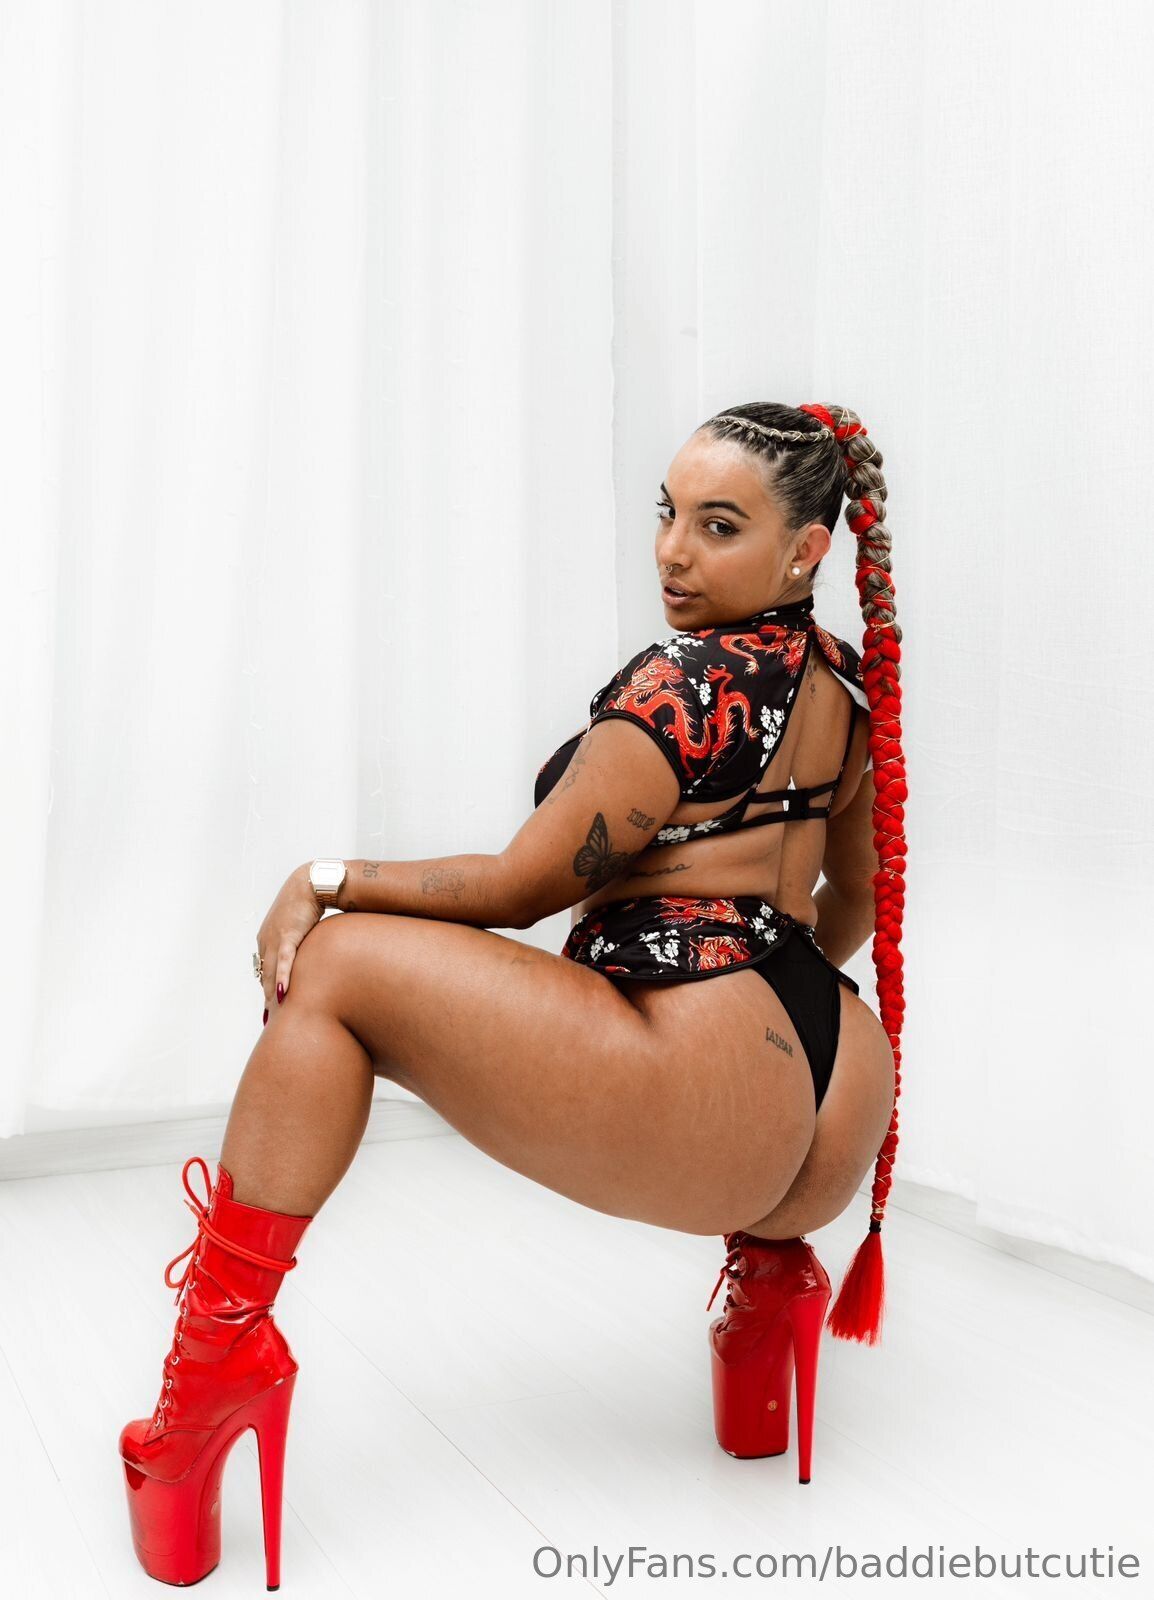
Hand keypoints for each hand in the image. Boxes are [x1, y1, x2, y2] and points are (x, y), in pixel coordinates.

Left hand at [256, 864, 323, 1012]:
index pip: (266, 969)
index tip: (271, 1006)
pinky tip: (282, 994)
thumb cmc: (308, 902)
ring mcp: (275, 937)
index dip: (268, 988)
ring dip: (271, 994)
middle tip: (269, 1019)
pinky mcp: (289, 934)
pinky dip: (283, 977)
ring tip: (273, 1014)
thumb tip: (307, 957)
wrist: (312, 882)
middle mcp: (266, 940)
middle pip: (265, 975)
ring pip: (272, 972)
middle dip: (267, 998)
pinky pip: (285, 961)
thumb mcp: (299, 926)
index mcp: (267, 938)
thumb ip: (298, 944)